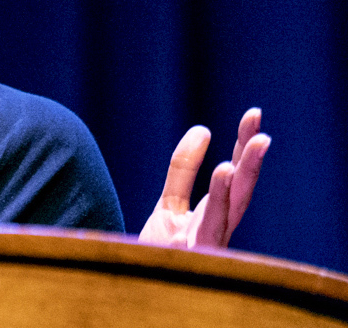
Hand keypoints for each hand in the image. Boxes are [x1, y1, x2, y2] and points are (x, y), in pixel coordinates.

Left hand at [138, 108, 270, 248]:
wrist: (139, 287)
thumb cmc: (160, 252)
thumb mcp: (169, 206)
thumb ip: (183, 170)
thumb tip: (203, 129)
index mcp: (215, 215)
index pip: (235, 175)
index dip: (244, 146)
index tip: (254, 113)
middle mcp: (217, 230)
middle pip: (240, 190)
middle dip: (251, 160)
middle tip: (261, 128)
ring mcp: (207, 245)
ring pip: (229, 210)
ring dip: (240, 177)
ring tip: (250, 144)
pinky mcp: (193, 257)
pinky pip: (209, 227)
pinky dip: (219, 202)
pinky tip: (223, 174)